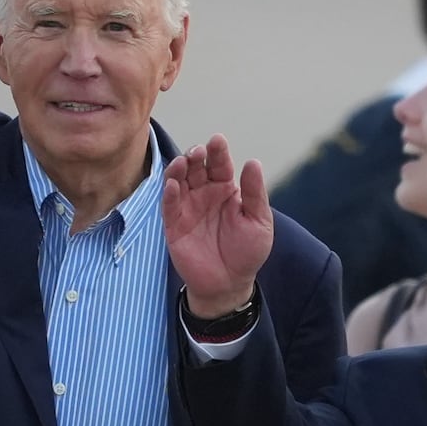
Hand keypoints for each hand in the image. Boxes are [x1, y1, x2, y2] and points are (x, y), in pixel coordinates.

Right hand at [162, 135, 272, 317]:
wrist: (230, 284)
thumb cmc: (247, 252)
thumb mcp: (258, 221)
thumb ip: (254, 193)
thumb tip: (253, 162)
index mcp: (225, 189)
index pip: (219, 164)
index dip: (218, 152)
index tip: (217, 141)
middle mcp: (204, 194)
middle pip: (195, 167)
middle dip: (195, 155)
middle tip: (198, 151)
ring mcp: (187, 208)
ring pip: (178, 181)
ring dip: (178, 169)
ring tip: (184, 162)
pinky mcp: (174, 225)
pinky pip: (168, 206)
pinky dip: (169, 194)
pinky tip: (173, 185)